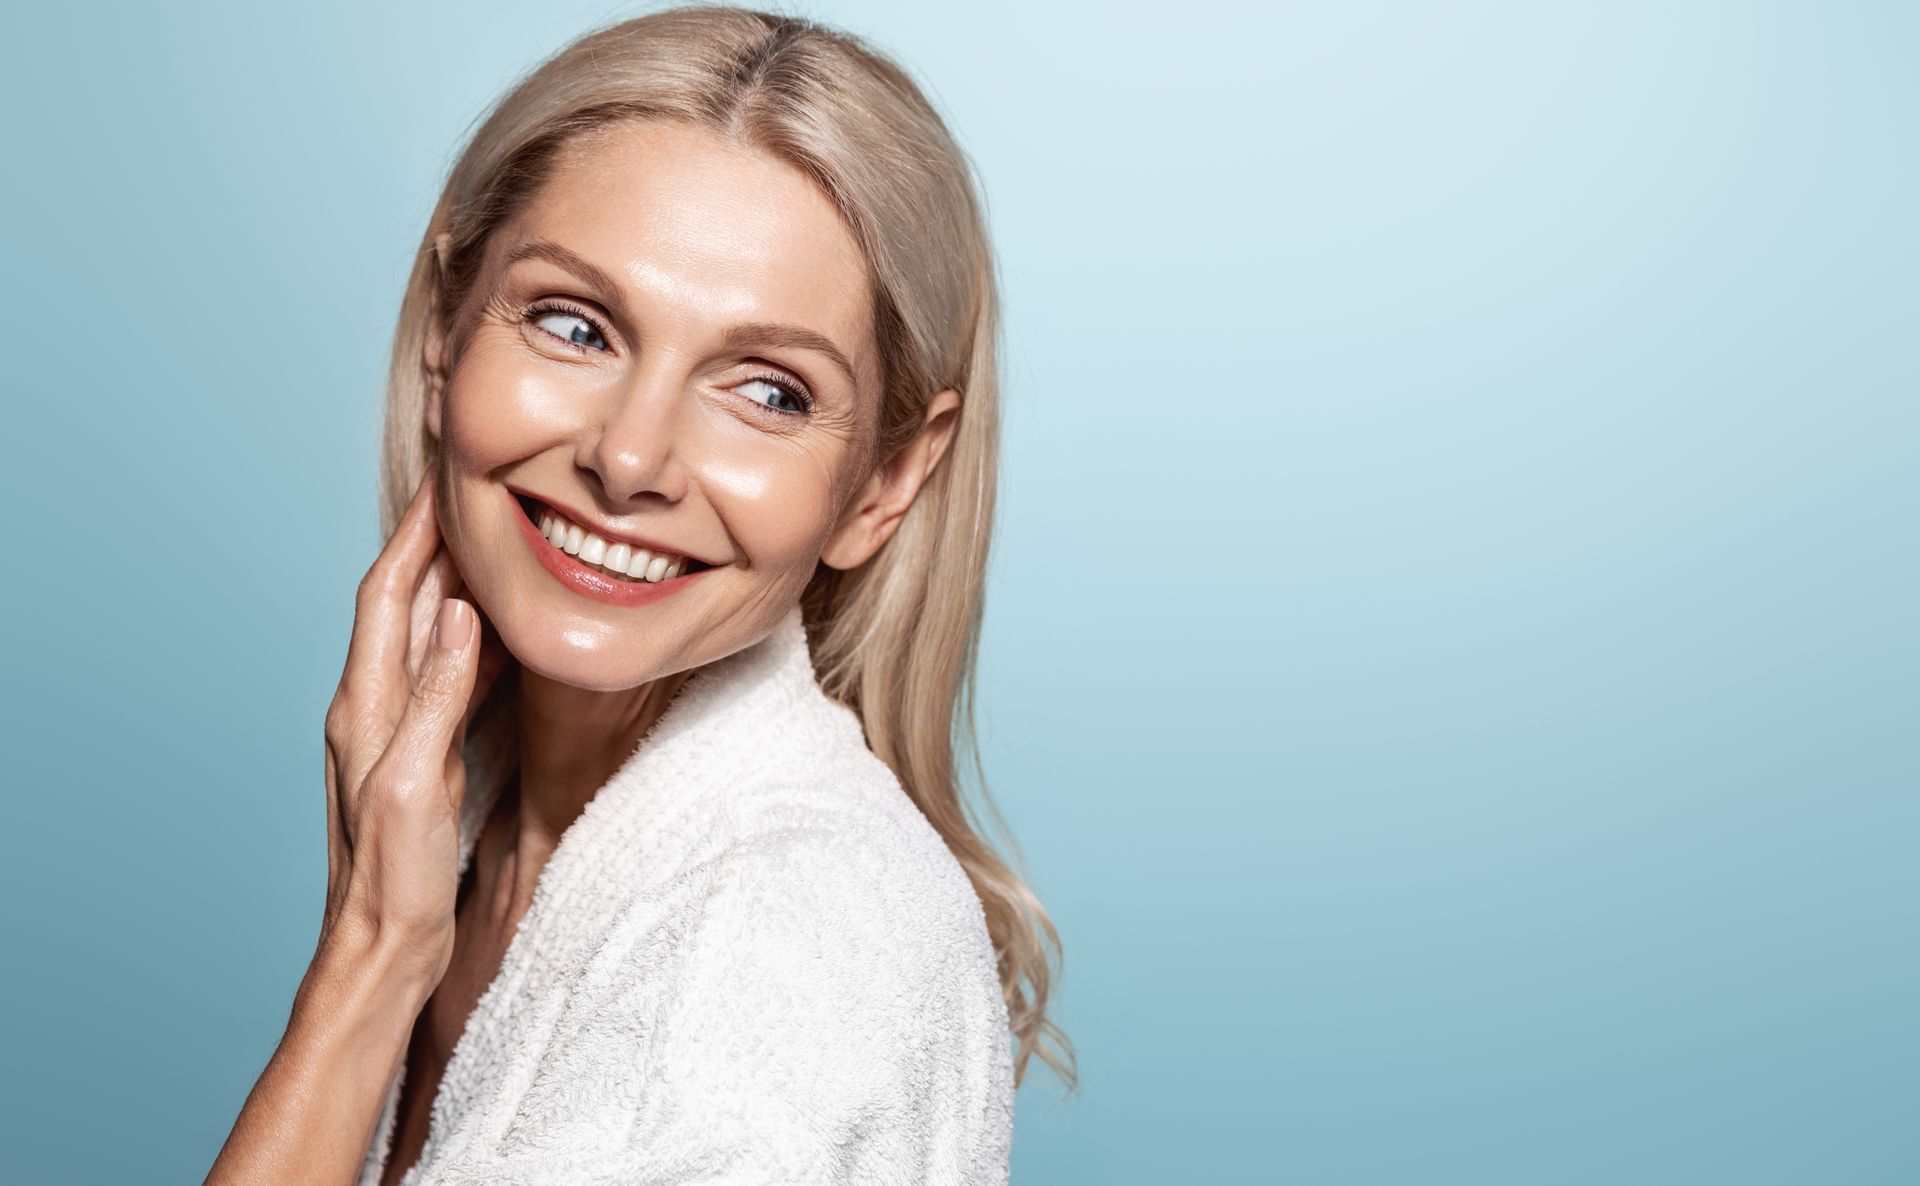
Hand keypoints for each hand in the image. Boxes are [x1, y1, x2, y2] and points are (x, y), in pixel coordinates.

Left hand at [318, 472, 507, 986]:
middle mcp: (373, 707)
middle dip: (437, 542)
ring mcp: (397, 730)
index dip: (415, 533)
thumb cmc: (391, 878)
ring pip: (429, 635)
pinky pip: (452, 676)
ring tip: (499, 541)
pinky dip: (478, 640)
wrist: (382, 948)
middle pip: (405, 602)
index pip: (386, 594)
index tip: (446, 480)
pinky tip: (507, 631)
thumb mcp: (416, 782)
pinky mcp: (424, 754)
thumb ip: (440, 696)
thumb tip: (462, 615)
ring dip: (459, 584)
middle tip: (479, 491)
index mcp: (364, 705)